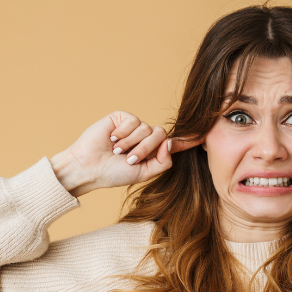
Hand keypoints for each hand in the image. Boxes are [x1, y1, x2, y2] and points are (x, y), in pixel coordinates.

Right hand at [50, 112, 200, 196]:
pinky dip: (123, 133)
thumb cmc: (113, 174)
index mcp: (151, 152)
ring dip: (131, 144)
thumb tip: (170, 143)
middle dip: (145, 149)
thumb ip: (162, 162)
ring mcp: (133, 126)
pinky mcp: (122, 117)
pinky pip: (134, 121)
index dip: (186, 140)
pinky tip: (111, 139)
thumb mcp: (143, 173)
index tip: (202, 136)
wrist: (90, 167)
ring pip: (147, 129)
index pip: (170, 143)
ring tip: (116, 152)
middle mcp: (145, 137)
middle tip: (128, 159)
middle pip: (160, 135)